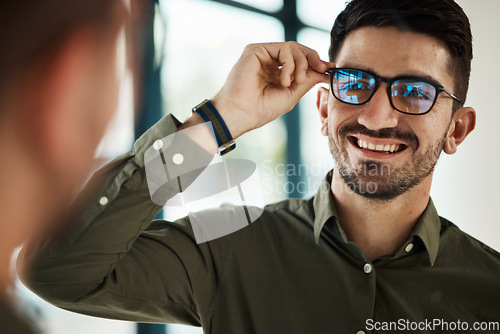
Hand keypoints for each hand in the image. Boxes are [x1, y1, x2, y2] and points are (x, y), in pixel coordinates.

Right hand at [211, 42, 333, 138]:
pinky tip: (284, 79)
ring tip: (296, 81)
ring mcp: (263, 55)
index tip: (330, 69)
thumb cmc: (262, 109)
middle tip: (321, 70)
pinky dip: (290, 63)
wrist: (242, 113)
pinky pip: (283, 48)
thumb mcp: (292, 94)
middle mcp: (270, 62)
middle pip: (299, 50)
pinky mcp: (255, 50)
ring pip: (293, 47)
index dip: (317, 63)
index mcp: (277, 73)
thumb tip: (326, 70)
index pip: (301, 60)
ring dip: (301, 63)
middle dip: (314, 59)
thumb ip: (308, 80)